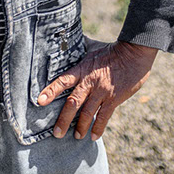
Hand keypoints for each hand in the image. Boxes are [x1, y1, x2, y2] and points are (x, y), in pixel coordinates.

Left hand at [37, 38, 157, 140]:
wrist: (133, 54)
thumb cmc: (111, 49)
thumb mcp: (91, 46)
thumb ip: (78, 46)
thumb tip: (66, 37)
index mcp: (82, 69)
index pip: (63, 80)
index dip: (51, 91)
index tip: (40, 101)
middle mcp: (90, 82)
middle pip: (73, 102)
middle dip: (63, 119)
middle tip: (56, 133)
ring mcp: (102, 91)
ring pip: (87, 112)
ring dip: (80, 127)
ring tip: (75, 137)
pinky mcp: (114, 99)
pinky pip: (104, 116)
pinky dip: (98, 128)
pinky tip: (93, 137)